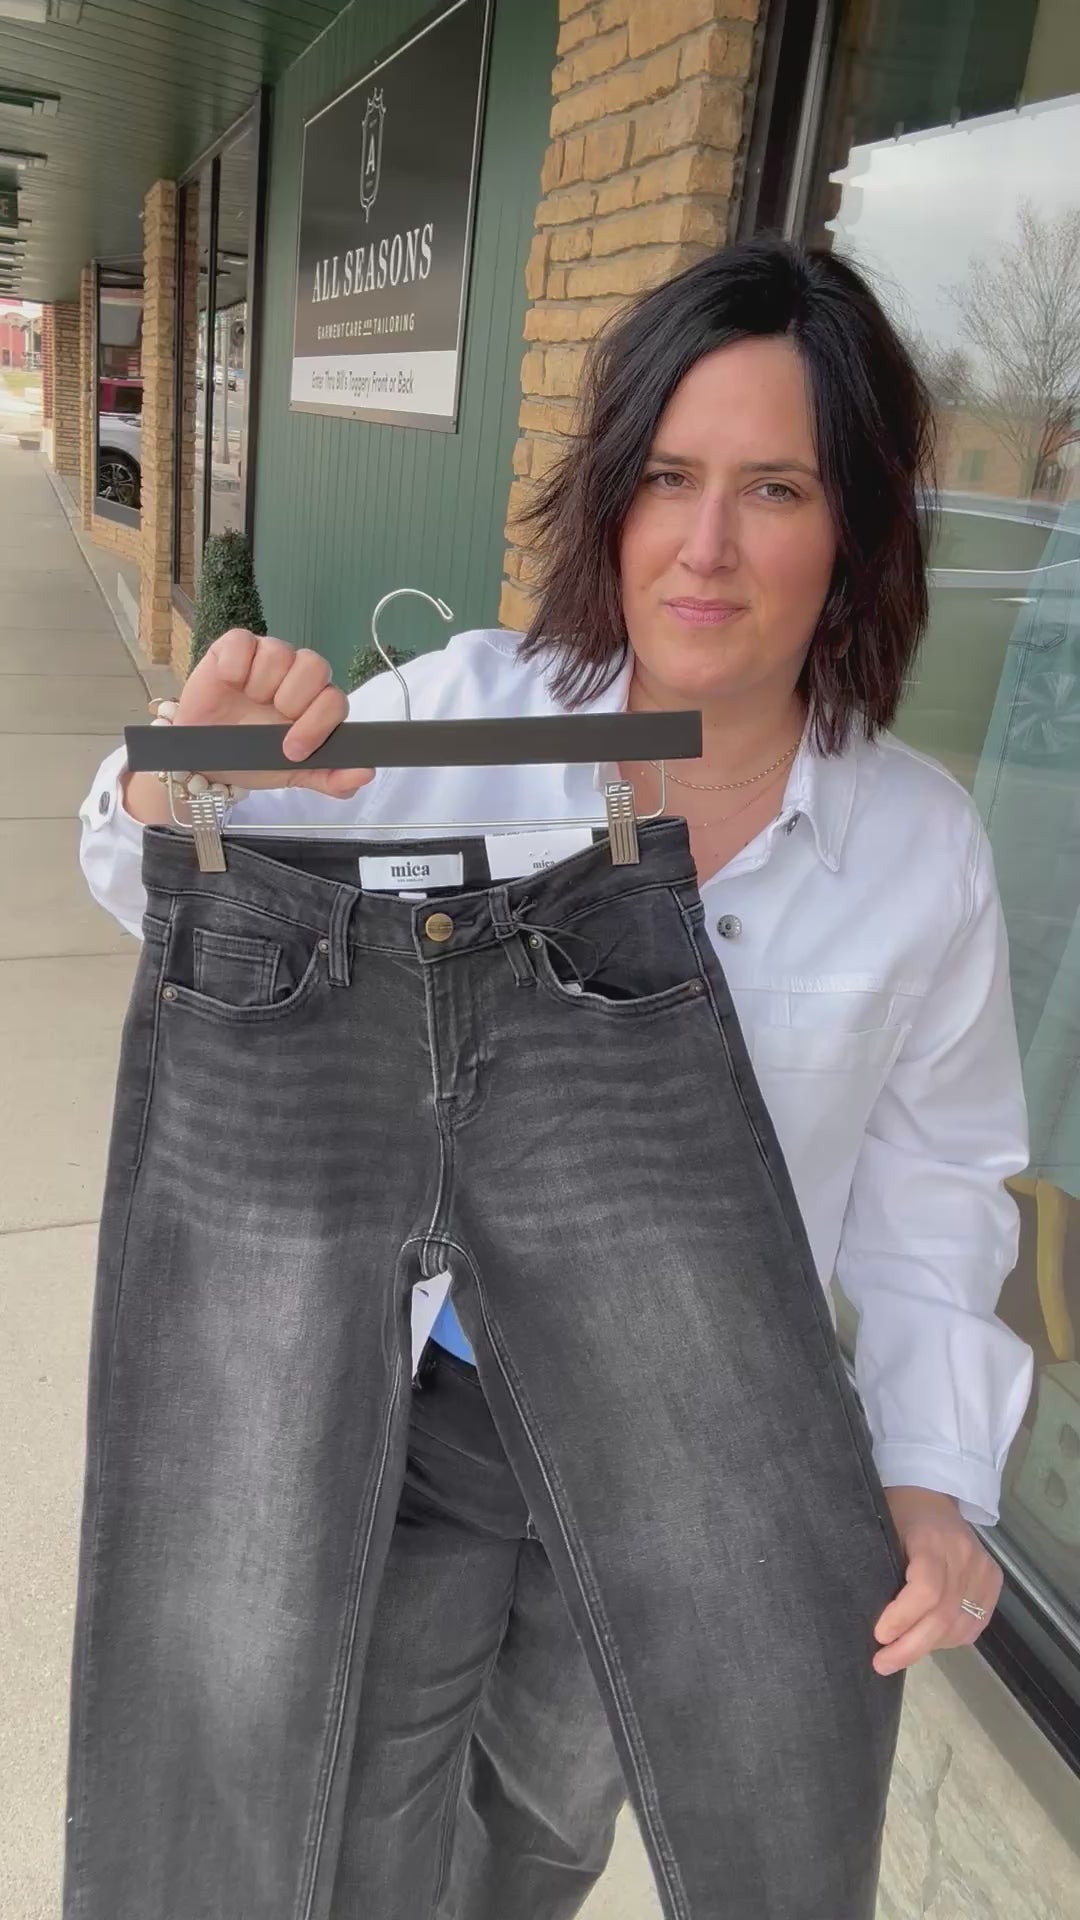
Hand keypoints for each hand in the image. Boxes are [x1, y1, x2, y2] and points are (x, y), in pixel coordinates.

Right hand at [174, 628, 374, 797]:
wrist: (206, 759)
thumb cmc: (254, 758)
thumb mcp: (294, 775)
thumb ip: (331, 778)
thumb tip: (365, 773)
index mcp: (317, 702)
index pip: (335, 699)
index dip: (317, 723)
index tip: (292, 750)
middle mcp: (297, 675)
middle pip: (315, 666)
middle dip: (292, 700)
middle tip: (271, 716)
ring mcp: (266, 658)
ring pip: (280, 652)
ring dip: (261, 684)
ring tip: (246, 701)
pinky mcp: (234, 648)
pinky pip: (242, 641)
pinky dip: (236, 664)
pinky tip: (229, 683)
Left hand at [872, 1486, 1001, 1675]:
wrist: (930, 1493)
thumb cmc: (896, 1512)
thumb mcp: (882, 1531)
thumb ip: (882, 1571)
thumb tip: (873, 1624)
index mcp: (934, 1540)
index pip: (927, 1589)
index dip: (904, 1617)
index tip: (879, 1635)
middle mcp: (965, 1556)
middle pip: (943, 1615)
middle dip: (910, 1647)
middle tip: (882, 1663)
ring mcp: (983, 1570)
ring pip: (959, 1625)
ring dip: (929, 1646)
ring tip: (900, 1653)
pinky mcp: (993, 1582)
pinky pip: (974, 1625)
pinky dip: (949, 1639)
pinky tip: (928, 1641)